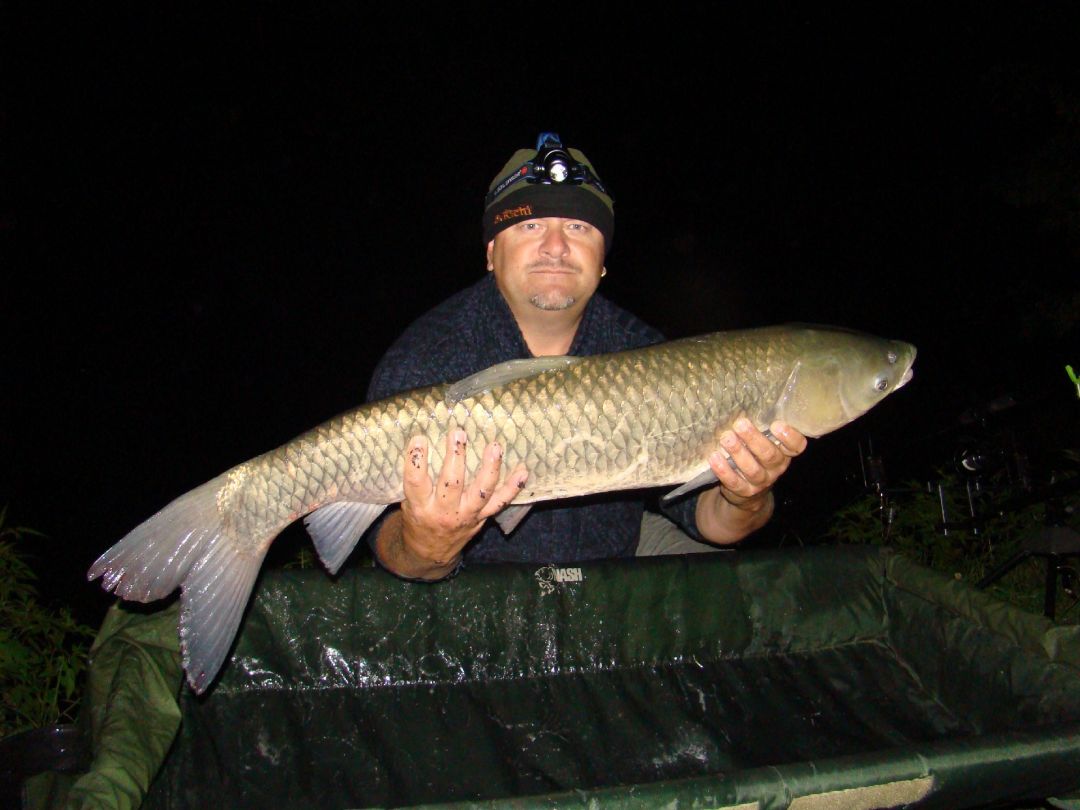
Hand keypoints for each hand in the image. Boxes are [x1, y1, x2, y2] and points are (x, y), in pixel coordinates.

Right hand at [376, 429, 527, 579]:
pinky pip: (500, 502)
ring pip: (480, 492)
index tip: (419, 439)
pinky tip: (523, 471)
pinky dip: (513, 487)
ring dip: (489, 468)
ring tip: (494, 447)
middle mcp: (444, 512)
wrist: (430, 553)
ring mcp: (466, 515)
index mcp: (420, 506)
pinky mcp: (482, 517)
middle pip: (451, 484)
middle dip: (456, 458)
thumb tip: (422, 440)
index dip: (416, 461)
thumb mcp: (408, 502)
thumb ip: (415, 479)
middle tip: (458, 433)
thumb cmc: (417, 519)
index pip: (416, 482)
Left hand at [695, 419, 806, 542]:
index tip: (776, 424)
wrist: (748, 491)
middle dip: (754, 439)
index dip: (789, 436)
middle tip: (740, 424)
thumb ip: (760, 428)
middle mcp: (775, 468)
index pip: (797, 446)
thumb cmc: (754, 456)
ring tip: (726, 438)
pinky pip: (734, 482)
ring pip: (752, 469)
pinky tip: (714, 457)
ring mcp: (760, 482)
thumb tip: (742, 401)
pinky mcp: (744, 491)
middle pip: (769, 455)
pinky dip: (724, 470)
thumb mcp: (762, 443)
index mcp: (784, 453)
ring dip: (738, 452)